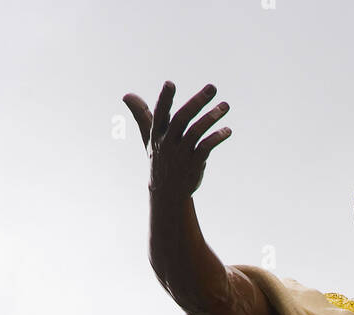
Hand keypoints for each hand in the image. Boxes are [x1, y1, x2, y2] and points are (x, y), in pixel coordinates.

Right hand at [122, 81, 231, 199]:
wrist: (167, 192)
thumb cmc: (159, 158)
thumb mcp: (148, 138)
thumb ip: (141, 115)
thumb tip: (126, 95)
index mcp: (157, 134)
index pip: (159, 113)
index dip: (164, 99)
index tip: (170, 84)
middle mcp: (168, 143)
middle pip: (182, 119)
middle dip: (197, 101)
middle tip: (213, 87)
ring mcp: (181, 154)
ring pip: (196, 132)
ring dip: (211, 118)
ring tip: (225, 106)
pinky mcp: (194, 164)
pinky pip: (205, 148)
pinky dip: (217, 137)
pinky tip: (227, 130)